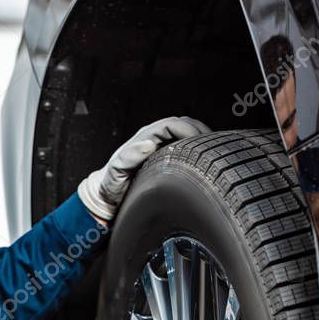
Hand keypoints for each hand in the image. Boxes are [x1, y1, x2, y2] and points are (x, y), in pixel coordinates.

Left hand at [77, 116, 211, 220]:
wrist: (106, 196)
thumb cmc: (111, 185)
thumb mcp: (117, 171)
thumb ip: (129, 157)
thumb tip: (149, 144)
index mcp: (145, 137)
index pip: (173, 124)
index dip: (189, 130)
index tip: (201, 143)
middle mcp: (153, 138)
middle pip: (183, 124)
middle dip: (200, 131)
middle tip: (212, 147)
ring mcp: (158, 146)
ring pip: (185, 133)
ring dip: (200, 138)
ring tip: (211, 151)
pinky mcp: (163, 156)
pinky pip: (182, 145)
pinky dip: (195, 148)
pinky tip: (202, 160)